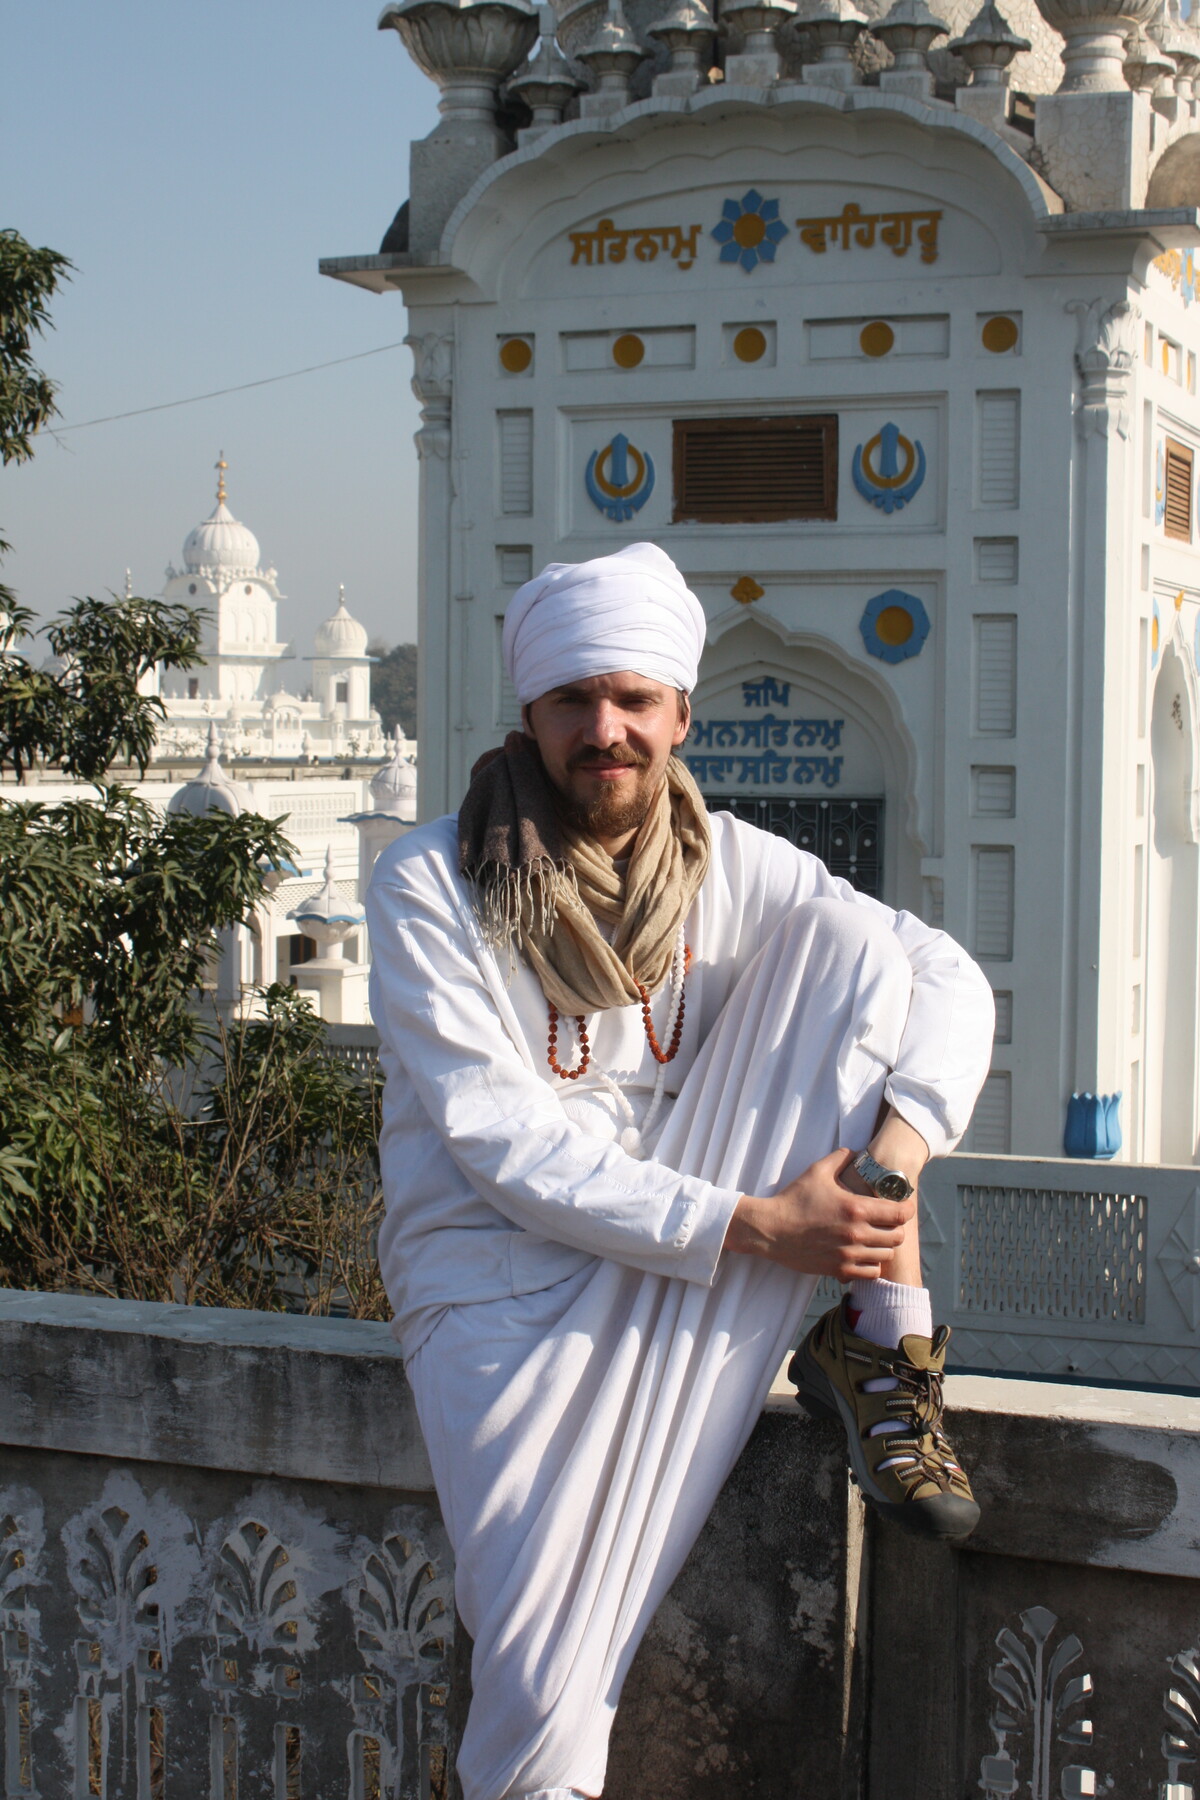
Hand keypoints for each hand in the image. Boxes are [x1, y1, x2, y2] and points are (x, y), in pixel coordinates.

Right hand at [724, 1148, 915, 1281]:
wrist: (771, 1230)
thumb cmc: (794, 1199)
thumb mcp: (816, 1171)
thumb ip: (840, 1158)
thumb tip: (855, 1152)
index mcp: (855, 1208)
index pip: (900, 1213)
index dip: (906, 1209)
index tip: (903, 1206)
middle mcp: (856, 1234)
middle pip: (897, 1237)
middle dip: (896, 1228)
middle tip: (886, 1222)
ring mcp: (849, 1255)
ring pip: (886, 1256)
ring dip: (884, 1246)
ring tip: (874, 1238)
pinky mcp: (839, 1270)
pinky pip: (871, 1273)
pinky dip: (871, 1264)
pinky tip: (862, 1254)